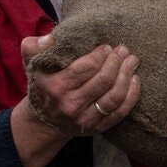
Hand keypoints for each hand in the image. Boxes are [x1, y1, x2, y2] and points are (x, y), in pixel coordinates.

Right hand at [19, 34, 139, 136]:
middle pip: (103, 80)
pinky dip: (132, 95)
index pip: (85, 68)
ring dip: (127, 76)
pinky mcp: (97, 128)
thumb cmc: (43, 86)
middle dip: (117, 62)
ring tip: (132, 61)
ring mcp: (85, 118)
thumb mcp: (32, 64)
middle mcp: (71, 105)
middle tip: (124, 50)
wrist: (45, 121)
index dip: (100, 55)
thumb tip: (50, 38)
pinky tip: (135, 80)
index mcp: (56, 86)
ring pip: (114, 96)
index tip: (106, 47)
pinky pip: (120, 112)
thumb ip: (34, 47)